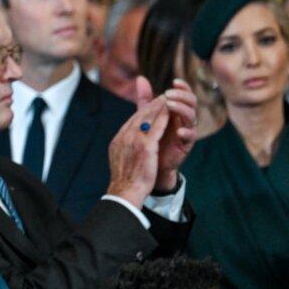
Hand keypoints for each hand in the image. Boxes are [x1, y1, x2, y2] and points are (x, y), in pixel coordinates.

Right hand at [105, 82, 168, 206]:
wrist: (124, 191)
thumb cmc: (125, 179)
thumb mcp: (121, 158)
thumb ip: (126, 146)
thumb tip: (128, 142)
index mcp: (119, 139)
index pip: (132, 120)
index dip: (143, 111)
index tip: (152, 105)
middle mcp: (125, 137)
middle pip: (138, 116)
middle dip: (151, 105)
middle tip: (161, 96)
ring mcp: (134, 141)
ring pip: (147, 118)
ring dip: (157, 108)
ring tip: (166, 100)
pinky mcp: (145, 147)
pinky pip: (155, 129)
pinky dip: (162, 119)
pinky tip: (169, 113)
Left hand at [147, 78, 197, 190]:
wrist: (151, 159)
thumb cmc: (151, 134)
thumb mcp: (147, 114)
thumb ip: (145, 98)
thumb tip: (140, 78)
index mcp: (177, 109)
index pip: (185, 94)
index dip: (183, 87)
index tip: (174, 82)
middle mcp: (184, 118)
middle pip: (191, 102)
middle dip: (181, 96)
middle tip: (168, 94)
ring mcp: (187, 130)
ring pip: (192, 116)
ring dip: (181, 109)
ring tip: (169, 105)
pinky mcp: (186, 144)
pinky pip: (190, 136)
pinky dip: (186, 132)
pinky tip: (179, 131)